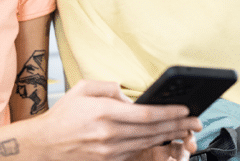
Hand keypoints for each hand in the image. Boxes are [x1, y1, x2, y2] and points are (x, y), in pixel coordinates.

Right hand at [37, 80, 201, 160]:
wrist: (43, 146)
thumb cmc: (63, 115)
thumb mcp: (82, 89)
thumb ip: (109, 87)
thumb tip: (130, 97)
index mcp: (104, 113)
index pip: (145, 114)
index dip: (169, 113)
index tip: (185, 109)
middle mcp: (109, 134)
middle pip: (152, 131)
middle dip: (178, 126)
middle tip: (196, 121)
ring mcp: (109, 151)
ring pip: (147, 144)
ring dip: (169, 137)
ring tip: (186, 130)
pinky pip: (136, 153)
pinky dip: (152, 147)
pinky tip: (163, 140)